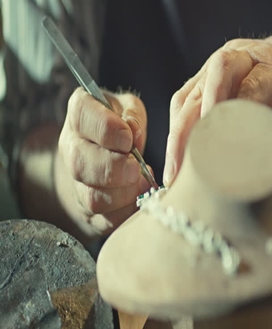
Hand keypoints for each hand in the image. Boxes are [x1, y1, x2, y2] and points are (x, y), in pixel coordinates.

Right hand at [55, 88, 150, 236]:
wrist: (106, 154)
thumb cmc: (122, 126)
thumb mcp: (129, 109)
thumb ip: (132, 115)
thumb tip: (133, 131)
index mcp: (80, 114)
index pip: (82, 116)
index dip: (106, 129)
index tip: (128, 138)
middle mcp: (72, 147)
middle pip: (80, 163)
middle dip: (113, 169)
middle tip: (136, 168)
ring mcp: (77, 181)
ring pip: (91, 197)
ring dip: (122, 194)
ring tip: (142, 183)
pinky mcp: (89, 210)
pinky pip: (105, 220)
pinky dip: (127, 213)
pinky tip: (141, 198)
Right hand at [164, 28, 271, 185]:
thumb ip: (256, 94)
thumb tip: (230, 123)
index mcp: (230, 60)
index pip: (212, 87)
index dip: (205, 114)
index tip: (202, 142)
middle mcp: (212, 72)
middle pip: (187, 104)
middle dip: (179, 138)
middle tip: (175, 171)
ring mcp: (207, 86)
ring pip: (182, 113)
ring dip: (175, 141)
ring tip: (174, 172)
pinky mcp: (208, 101)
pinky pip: (188, 118)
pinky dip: (183, 139)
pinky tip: (182, 159)